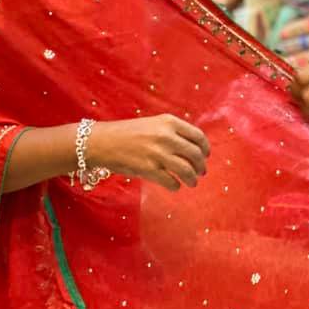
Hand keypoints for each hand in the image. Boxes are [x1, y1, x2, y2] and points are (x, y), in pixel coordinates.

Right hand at [86, 114, 209, 191]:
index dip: (205, 148)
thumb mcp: (153, 124)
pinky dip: (176, 186)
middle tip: (201, 172)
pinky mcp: (149, 170)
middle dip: (201, 166)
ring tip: (192, 182)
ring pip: (187, 170)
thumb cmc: (128, 133)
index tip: (206, 155)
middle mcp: (166, 136)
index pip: (198, 136)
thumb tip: (193, 148)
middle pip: (196, 154)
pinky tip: (174, 185)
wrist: (102, 142)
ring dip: (193, 178)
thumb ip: (172, 132)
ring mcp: (158, 153)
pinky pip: (172, 182)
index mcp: (169, 122)